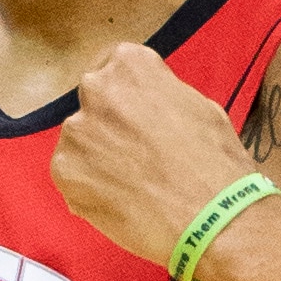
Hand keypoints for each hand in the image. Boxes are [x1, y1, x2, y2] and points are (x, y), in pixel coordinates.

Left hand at [50, 43, 257, 265]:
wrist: (213, 217)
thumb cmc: (216, 160)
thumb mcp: (198, 106)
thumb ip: (160, 95)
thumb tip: (145, 105)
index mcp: (130, 64)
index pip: (114, 69)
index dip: (127, 98)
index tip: (138, 118)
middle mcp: (96, 88)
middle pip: (94, 104)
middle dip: (110, 126)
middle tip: (137, 155)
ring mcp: (75, 130)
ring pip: (81, 142)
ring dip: (98, 158)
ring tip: (132, 185)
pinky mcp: (64, 171)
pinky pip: (72, 176)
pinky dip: (89, 189)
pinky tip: (120, 202)